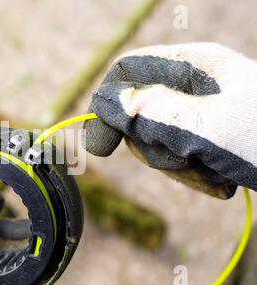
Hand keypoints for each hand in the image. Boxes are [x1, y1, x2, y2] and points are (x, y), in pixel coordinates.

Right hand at [84, 43, 256, 198]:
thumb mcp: (209, 126)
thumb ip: (152, 112)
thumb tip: (106, 105)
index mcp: (192, 65)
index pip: (127, 73)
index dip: (108, 107)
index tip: (100, 147)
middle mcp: (192, 86)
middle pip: (139, 114)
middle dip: (154, 147)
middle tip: (184, 159)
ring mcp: (201, 114)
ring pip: (158, 142)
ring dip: (180, 167)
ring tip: (214, 173)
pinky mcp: (209, 140)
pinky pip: (181, 159)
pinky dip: (196, 176)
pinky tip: (222, 181)